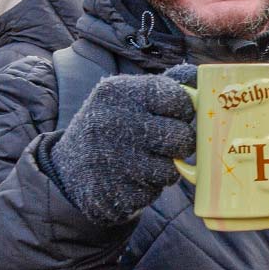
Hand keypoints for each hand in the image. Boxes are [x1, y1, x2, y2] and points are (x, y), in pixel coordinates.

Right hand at [44, 64, 196, 227]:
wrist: (69, 168)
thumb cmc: (112, 126)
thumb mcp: (129, 96)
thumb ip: (167, 84)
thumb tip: (199, 75)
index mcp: (118, 92)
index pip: (178, 99)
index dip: (185, 110)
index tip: (178, 115)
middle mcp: (113, 123)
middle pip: (181, 137)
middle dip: (180, 143)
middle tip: (164, 143)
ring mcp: (112, 161)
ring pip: (171, 170)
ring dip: (164, 168)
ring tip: (143, 160)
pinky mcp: (115, 194)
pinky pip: (154, 193)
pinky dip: (148, 188)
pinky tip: (130, 179)